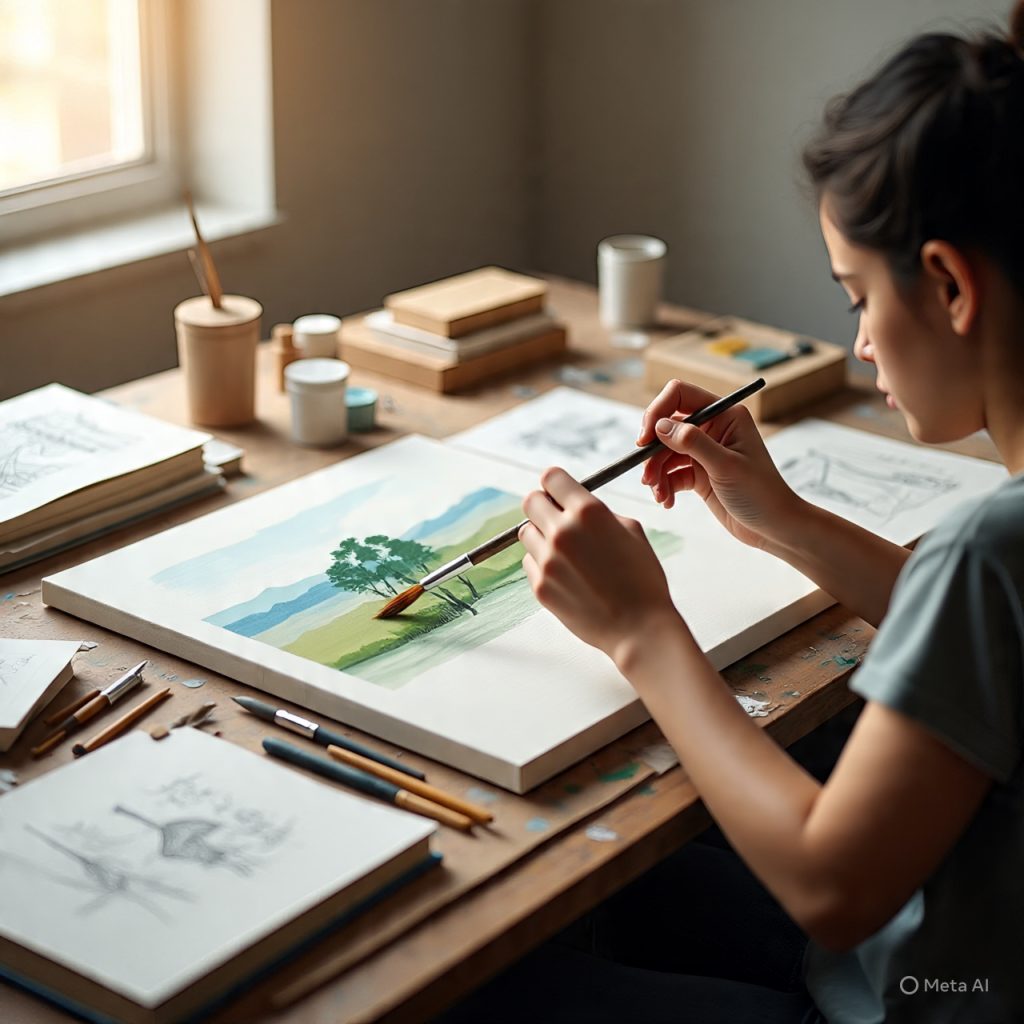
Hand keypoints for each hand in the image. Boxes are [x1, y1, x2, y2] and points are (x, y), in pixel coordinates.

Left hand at [519, 466, 683, 666]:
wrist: (639, 628)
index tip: (558, 492)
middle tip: (556, 518)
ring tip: (566, 552)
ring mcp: (547, 560)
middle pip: (530, 502)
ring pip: (526, 533)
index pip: (551, 478)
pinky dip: (542, 564)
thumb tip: (576, 504)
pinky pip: (530, 563)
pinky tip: (566, 575)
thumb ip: (600, 512)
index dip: (555, 484)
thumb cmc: (642, 579)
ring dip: (541, 536)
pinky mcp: (539, 586)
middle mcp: (562, 532)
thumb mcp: (632, 531)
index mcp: (588, 512)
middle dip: (542, 506)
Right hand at [638, 379, 801, 551]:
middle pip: (666, 427)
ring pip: (665, 453)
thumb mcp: (725, 466)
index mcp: (725, 415)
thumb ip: (692, 442)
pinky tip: (667, 501)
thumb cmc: (761, 493)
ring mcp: (704, 451)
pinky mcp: (699, 473)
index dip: (658, 412)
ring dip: (656, 473)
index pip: (680, 396)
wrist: (774, 526)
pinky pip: (671, 473)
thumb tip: (660, 426)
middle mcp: (713, 428)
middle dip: (653, 452)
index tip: (645, 439)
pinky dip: (664, 486)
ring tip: (660, 495)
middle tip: (647, 476)